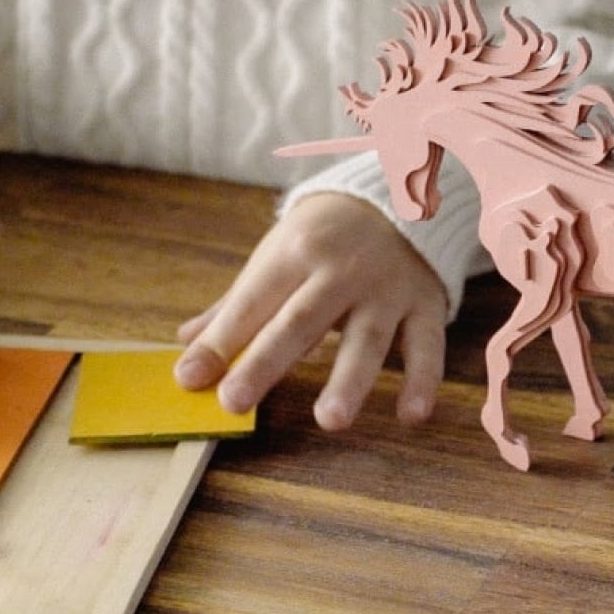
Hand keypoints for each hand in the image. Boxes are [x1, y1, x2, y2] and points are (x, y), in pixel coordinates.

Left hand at [175, 192, 447, 429]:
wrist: (398, 193)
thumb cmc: (323, 236)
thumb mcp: (276, 257)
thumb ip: (235, 306)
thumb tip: (186, 344)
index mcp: (294, 252)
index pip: (252, 303)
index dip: (221, 341)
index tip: (189, 378)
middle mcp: (340, 270)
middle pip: (300, 322)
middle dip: (265, 363)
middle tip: (233, 404)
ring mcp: (385, 289)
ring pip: (367, 338)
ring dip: (349, 380)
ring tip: (329, 420)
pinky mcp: (424, 304)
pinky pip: (426, 346)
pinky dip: (422, 380)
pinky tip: (411, 416)